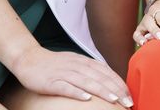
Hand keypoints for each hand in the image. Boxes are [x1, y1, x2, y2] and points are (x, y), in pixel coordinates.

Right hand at [10, 44, 133, 106]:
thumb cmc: (55, 64)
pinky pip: (65, 87)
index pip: (106, 72)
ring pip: (86, 82)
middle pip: (100, 78)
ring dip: (101, 91)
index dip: (119, 83)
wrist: (29, 58)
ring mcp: (64, 73)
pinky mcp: (51, 82)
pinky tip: (86, 98)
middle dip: (116, 90)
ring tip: (114, 100)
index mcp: (84, 62)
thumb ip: (91, 70)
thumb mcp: (76, 63)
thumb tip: (108, 80)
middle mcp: (77, 66)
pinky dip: (76, 92)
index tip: (130, 95)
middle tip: (128, 102)